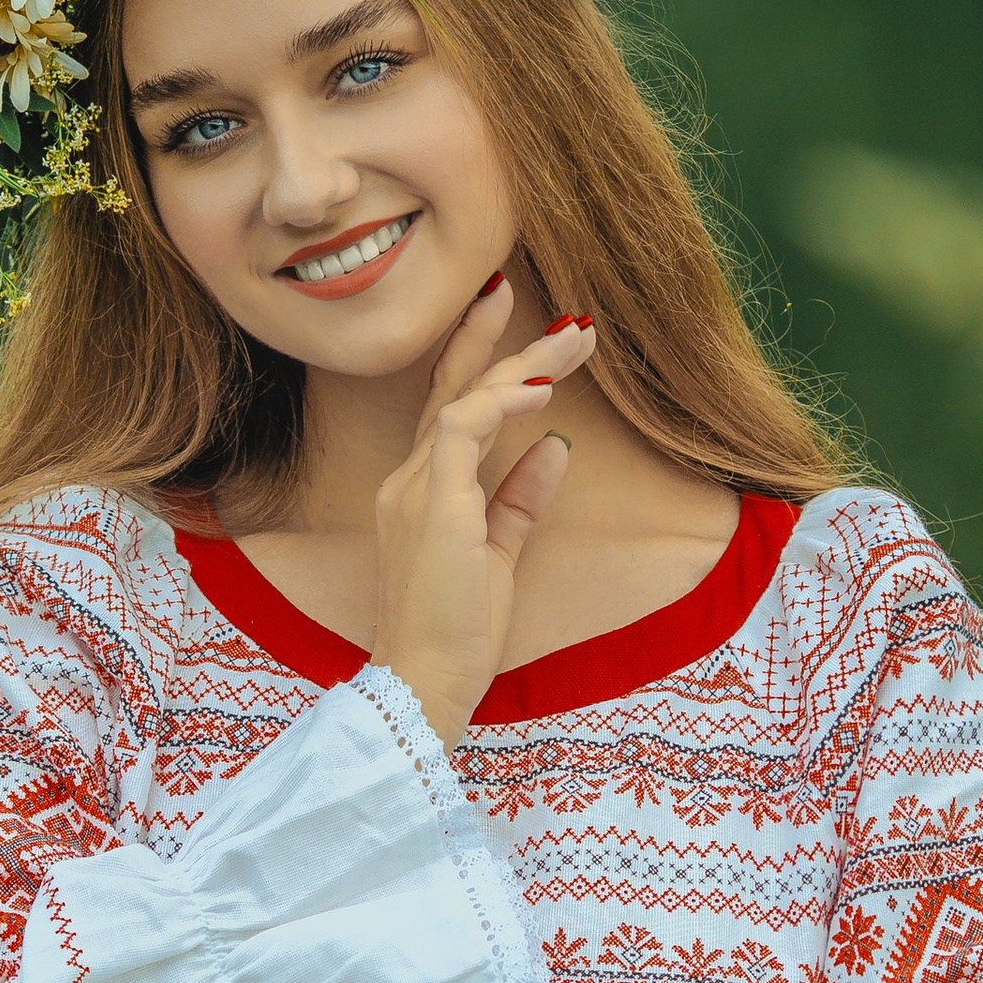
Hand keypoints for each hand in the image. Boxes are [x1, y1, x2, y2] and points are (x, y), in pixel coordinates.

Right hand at [371, 282, 595, 742]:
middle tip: (543, 301)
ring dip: (522, 363)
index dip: (489, 366)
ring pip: (463, 398)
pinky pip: (461, 428)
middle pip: (452, 389)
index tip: (539, 337)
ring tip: (574, 338)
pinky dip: (501, 401)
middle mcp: (408, 479)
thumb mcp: (500, 553)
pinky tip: (541, 388)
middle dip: (498, 339)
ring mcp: (413, 488)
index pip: (453, 410)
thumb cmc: (456, 631)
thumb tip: (555, 445)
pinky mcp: (431, 503)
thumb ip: (520, 498)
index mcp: (421, 491)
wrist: (423, 681)